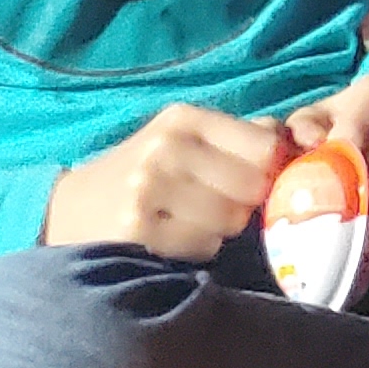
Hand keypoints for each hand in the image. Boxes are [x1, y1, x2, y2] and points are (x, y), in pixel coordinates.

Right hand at [45, 105, 287, 257]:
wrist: (67, 209)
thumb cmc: (145, 172)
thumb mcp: (187, 140)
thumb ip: (244, 137)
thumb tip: (301, 141)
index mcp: (184, 118)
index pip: (265, 146)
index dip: (270, 170)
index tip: (256, 181)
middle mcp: (166, 147)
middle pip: (252, 187)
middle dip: (244, 203)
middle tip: (216, 206)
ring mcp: (148, 187)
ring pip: (230, 220)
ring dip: (220, 229)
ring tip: (190, 221)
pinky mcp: (136, 230)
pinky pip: (202, 247)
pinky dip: (196, 249)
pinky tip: (172, 238)